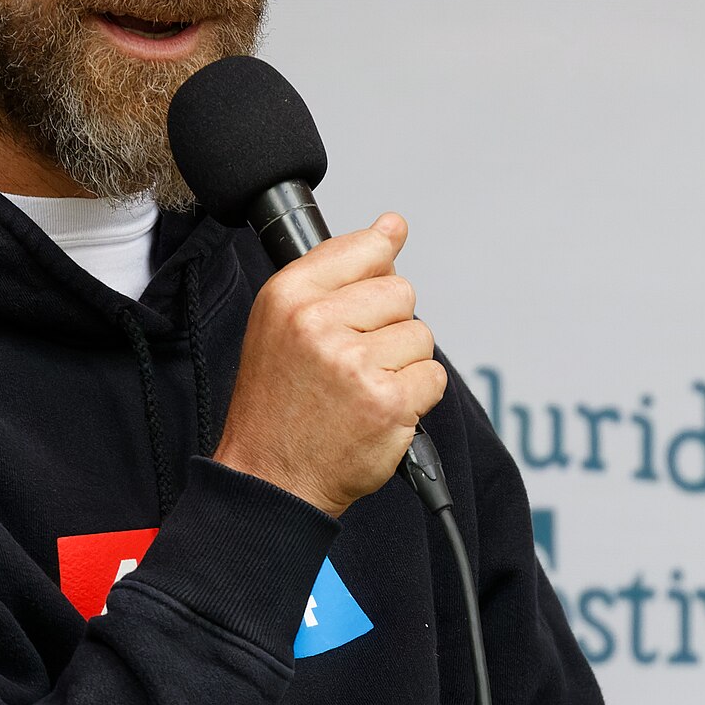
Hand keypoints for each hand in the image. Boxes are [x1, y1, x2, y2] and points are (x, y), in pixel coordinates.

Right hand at [213, 213, 446, 516]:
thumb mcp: (283, 322)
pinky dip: (415, 397)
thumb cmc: (278, 403)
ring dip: (402, 364)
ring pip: (421, 336)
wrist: (270, 479)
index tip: (371, 290)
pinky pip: (434, 378)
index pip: (364, 248)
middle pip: (401, 292)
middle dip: (388, 326)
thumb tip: (392, 226)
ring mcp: (353, 365)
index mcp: (288, 296)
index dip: (377, 270)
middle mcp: (317, 324)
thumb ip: (338, 268)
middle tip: (352, 361)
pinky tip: (378, 410)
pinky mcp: (387, 403)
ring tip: (361, 388)